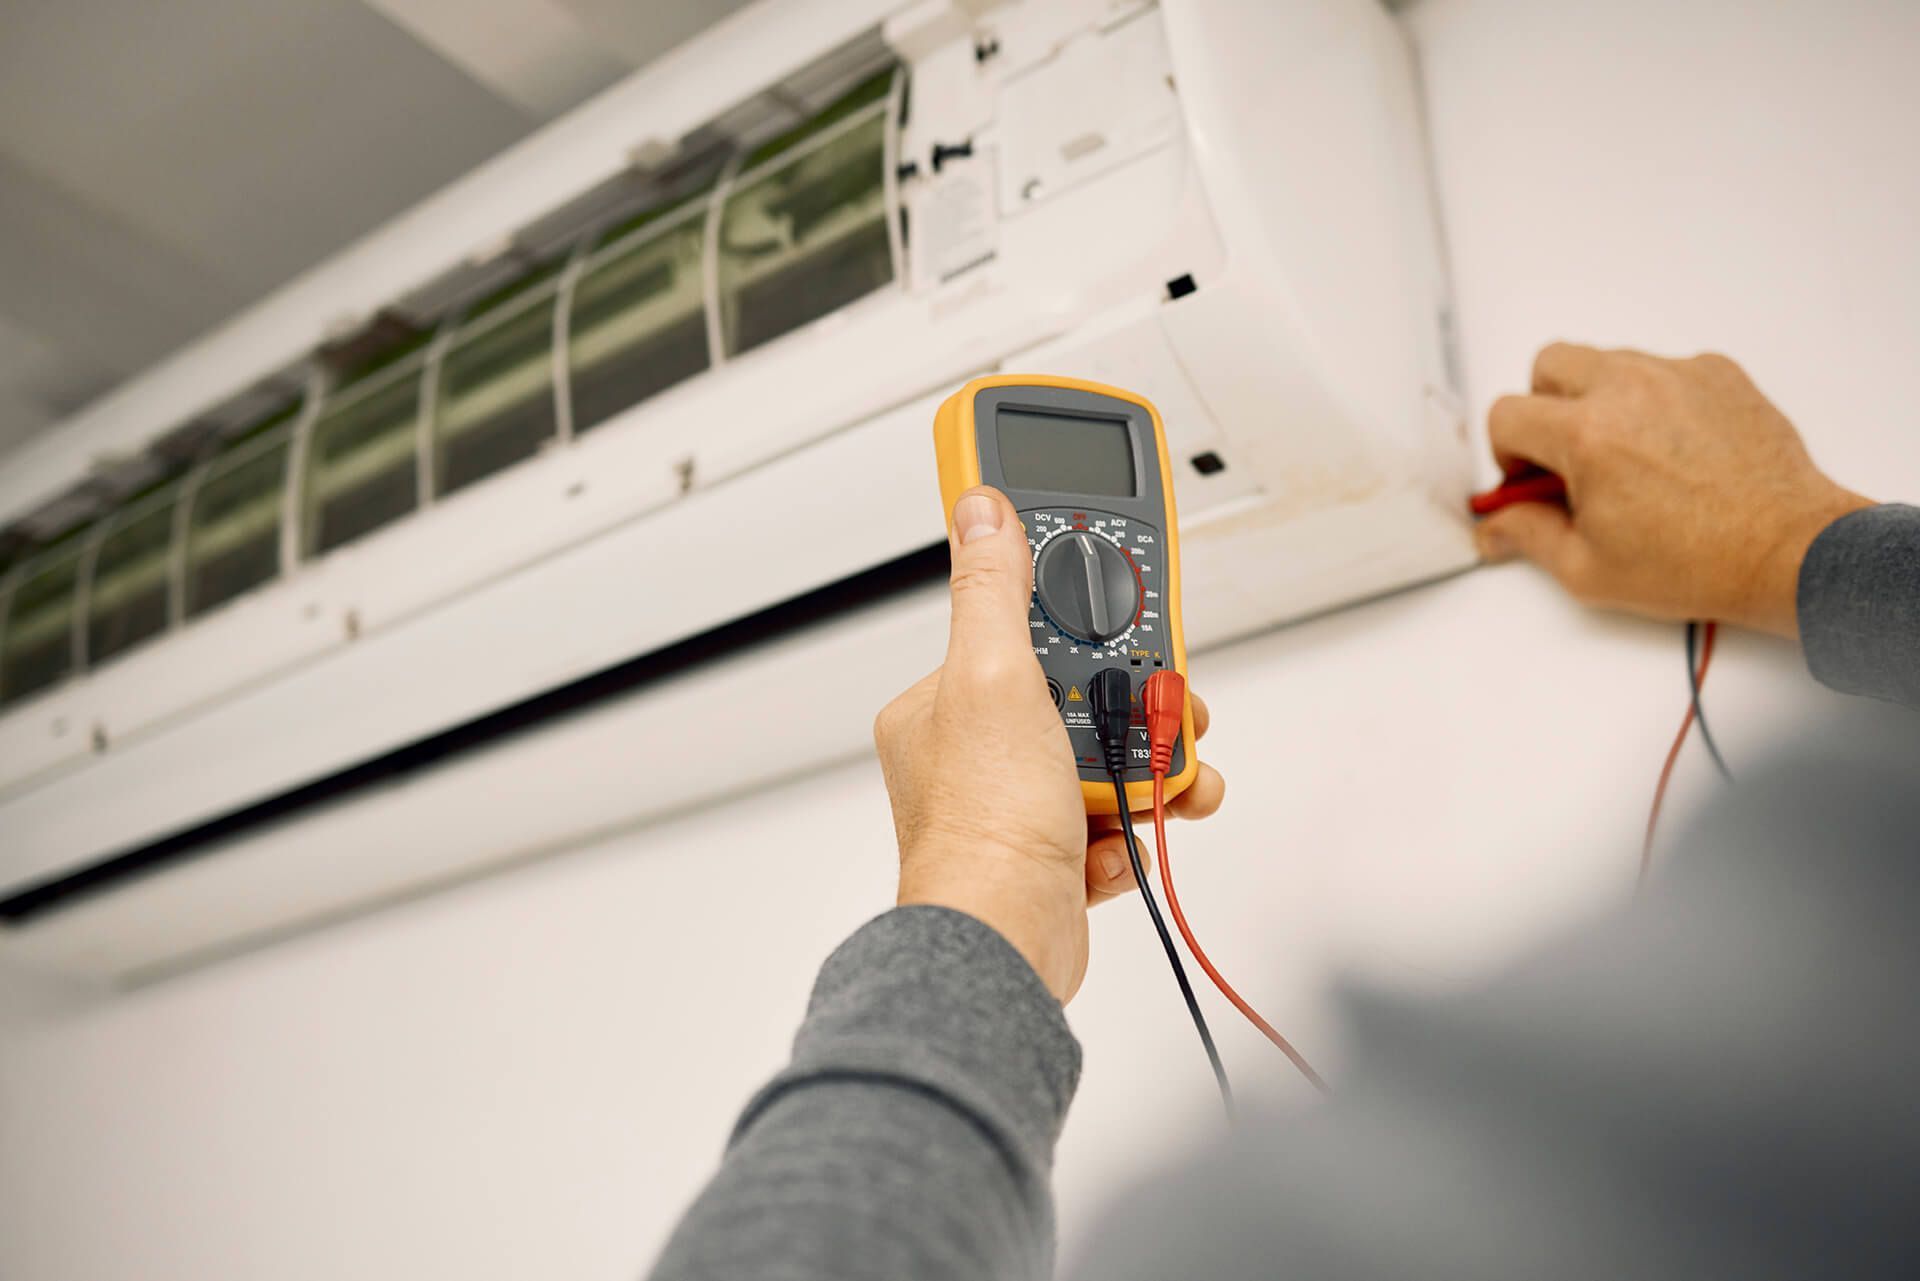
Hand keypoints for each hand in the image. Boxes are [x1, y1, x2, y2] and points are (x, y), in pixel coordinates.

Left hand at [873, 486, 1224, 1002]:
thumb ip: (992, 590)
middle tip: (1165, 707)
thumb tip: (979, 509)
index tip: (1123, 600)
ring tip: (1168, 779)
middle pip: (1082, 690)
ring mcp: (1017, 799)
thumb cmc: (984, 823)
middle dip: (1137, 701)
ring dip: (1152, 764)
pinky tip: (1129, 834)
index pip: (1019, 622)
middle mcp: (978, 747)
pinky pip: (1116, 815)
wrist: (1007, 940)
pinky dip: (1138, 823)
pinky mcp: (1054, 848)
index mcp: (945, 700)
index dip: (1079, 611)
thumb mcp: (992, 677)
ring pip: (1110, 752)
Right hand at [1476, 344, 1871, 636]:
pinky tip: (1675, 449)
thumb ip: (1527, 535)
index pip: (1507, 414)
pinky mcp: (1719, 373)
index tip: (1530, 481)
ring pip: (1608, 362)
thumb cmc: (1694, 563)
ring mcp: (1678, 374)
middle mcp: (1629, 388)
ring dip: (1600, 400)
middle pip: (1550, 363)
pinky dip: (1656, 400)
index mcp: (1586, 435)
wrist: (1786, 550)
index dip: (1508, 453)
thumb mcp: (1587, 569)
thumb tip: (1492, 526)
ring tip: (1629, 456)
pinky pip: (1665, 369)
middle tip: (1567, 455)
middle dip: (1544, 407)